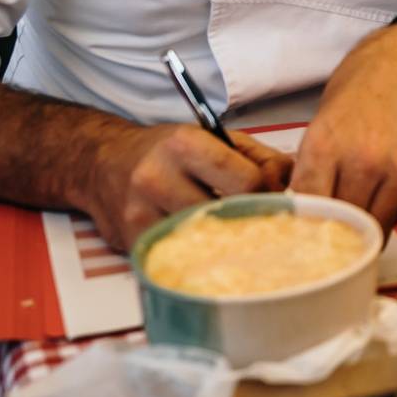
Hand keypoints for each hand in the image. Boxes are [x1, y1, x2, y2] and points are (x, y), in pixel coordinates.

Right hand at [85, 125, 291, 251]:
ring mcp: (140, 213)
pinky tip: (207, 248)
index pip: (245, 183)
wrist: (101, 163)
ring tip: (237, 237)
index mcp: (184, 144)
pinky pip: (178, 257)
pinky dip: (198, 255)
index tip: (270, 199)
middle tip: (261, 225)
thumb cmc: (168, 151)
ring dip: (226, 243)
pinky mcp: (131, 241)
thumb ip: (262, 159)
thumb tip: (295, 185)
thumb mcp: (218, 138)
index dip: (266, 195)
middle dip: (249, 222)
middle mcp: (157, 177)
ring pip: (203, 242)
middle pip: (225, 216)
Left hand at [292, 25, 396, 231]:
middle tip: (333, 235)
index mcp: (325, 145)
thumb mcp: (320, 124)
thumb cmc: (359, 90)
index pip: (310, 209)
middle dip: (336, 231)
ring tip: (359, 223)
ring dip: (366, 228)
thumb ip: (312, 169)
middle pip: (344, 222)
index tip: (306, 236)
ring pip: (376, 224)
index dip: (306, 227)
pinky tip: (384, 195)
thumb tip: (303, 214)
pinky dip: (391, 210)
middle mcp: (363, 158)